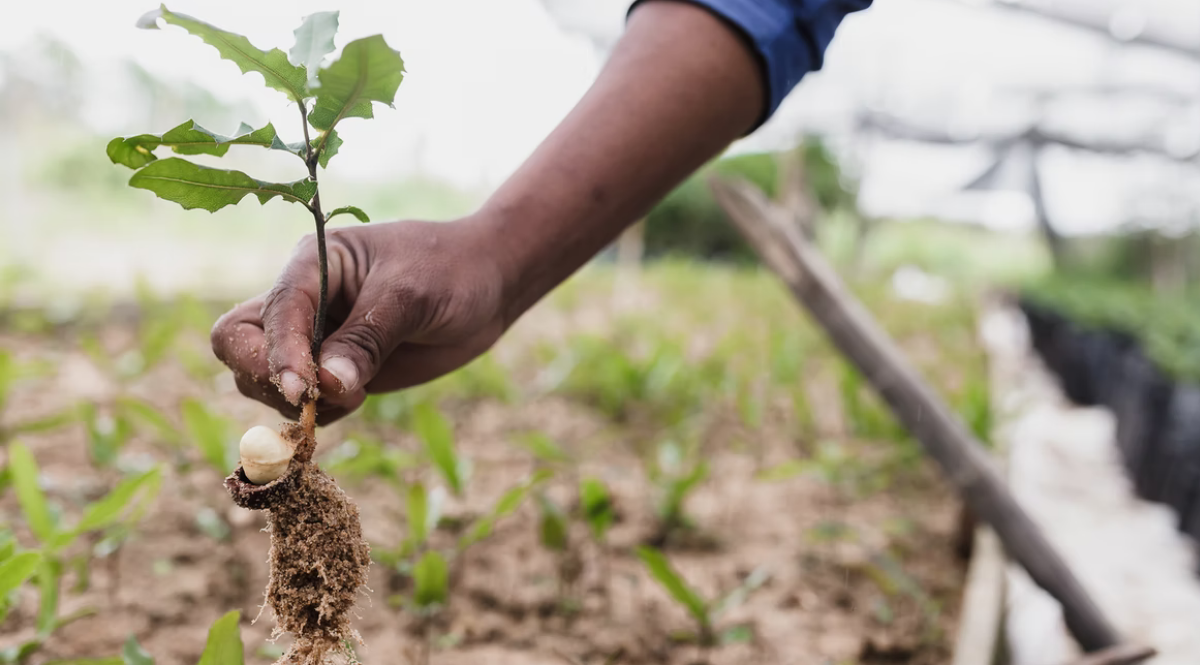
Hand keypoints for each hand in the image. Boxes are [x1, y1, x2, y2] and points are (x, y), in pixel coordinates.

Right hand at [211, 217, 507, 423]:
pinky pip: (302, 402)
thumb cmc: (450, 271)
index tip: (304, 390)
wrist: (488, 284)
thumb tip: (326, 386)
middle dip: (265, 377)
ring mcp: (314, 337)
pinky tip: (360, 399)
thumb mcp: (411, 296)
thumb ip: (367, 339)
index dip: (280, 354)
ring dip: (297, 402)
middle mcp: (302, 300)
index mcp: (311, 264)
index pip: (272, 312)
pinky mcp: (333, 370)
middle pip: (239, 344)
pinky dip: (319, 413)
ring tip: (357, 394)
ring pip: (262, 379)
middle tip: (314, 400)